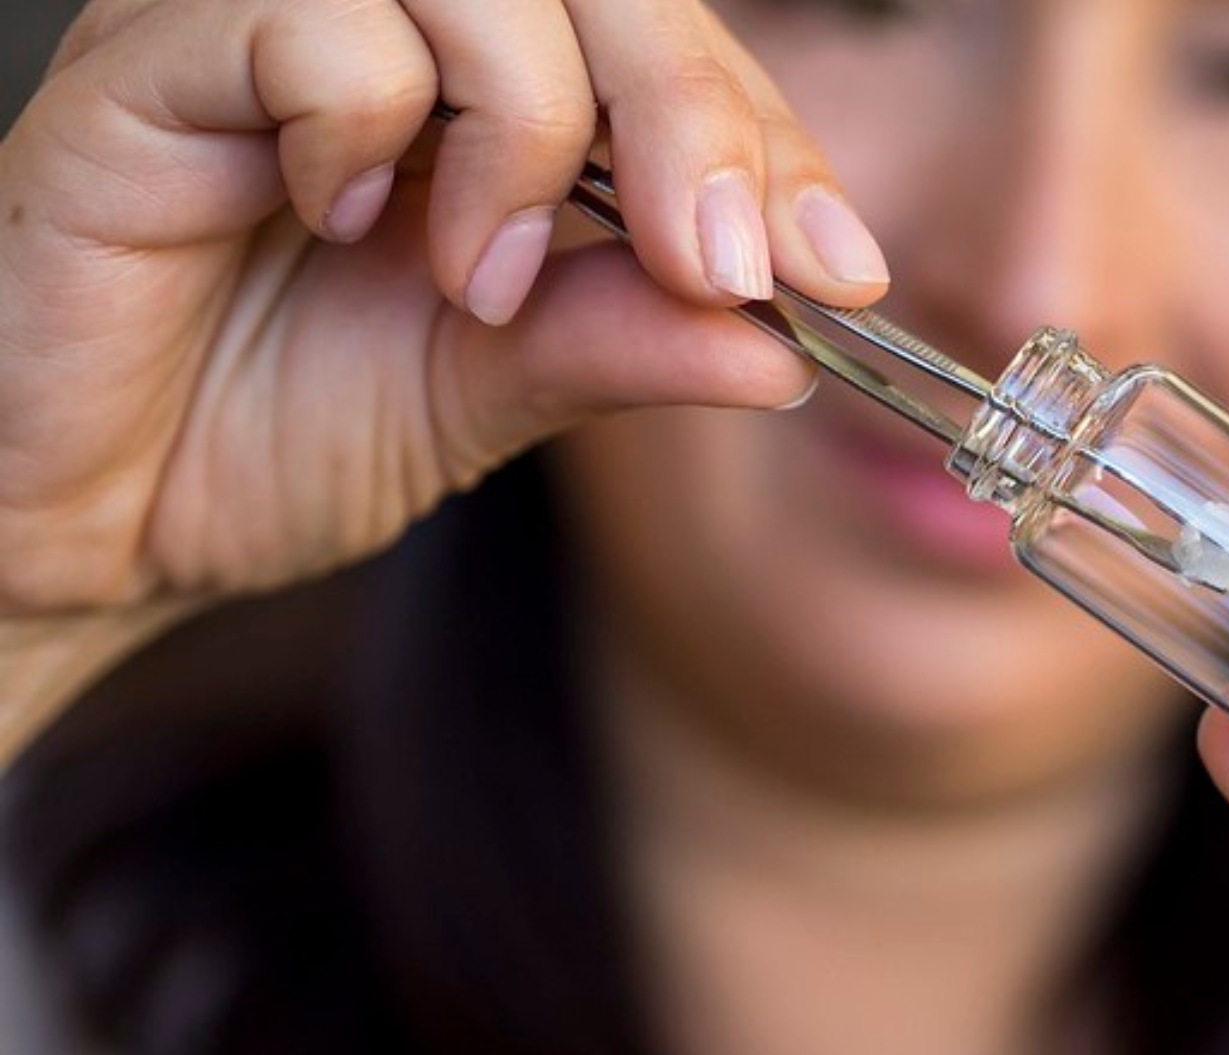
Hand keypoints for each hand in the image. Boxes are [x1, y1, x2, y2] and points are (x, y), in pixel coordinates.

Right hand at [0, 0, 886, 720]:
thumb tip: (783, 342)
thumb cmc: (262, 438)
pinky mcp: (153, 58)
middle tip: (720, 260)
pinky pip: (310, 19)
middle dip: (694, 111)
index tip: (837, 266)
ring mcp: (268, 24)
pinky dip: (367, 121)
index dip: (765, 140)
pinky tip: (336, 218)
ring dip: (529, 127)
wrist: (82, 520)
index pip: (665, 50)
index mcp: (483, 92)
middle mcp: (389, 27)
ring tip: (480, 276)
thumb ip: (620, 346)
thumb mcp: (488, 400)